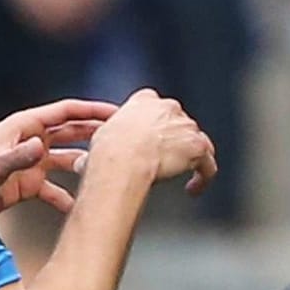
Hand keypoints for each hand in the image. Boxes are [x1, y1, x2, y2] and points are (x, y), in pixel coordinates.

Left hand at [0, 98, 114, 213]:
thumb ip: (20, 155)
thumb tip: (41, 147)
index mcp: (25, 127)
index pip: (65, 112)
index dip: (90, 110)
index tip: (113, 111)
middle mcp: (31, 142)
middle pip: (71, 132)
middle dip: (95, 132)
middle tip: (120, 134)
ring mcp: (31, 163)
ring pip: (66, 159)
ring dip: (83, 164)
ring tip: (103, 170)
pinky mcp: (28, 184)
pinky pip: (54, 189)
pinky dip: (66, 197)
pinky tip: (76, 206)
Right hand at [89, 88, 217, 194]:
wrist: (122, 160)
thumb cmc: (106, 153)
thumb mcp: (98, 140)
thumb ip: (101, 144)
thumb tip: (82, 162)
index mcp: (144, 100)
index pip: (156, 105)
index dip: (155, 124)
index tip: (152, 140)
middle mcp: (168, 107)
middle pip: (179, 123)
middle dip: (175, 140)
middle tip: (168, 161)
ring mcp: (186, 126)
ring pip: (196, 141)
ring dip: (191, 158)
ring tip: (186, 176)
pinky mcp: (198, 146)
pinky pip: (207, 164)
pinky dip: (203, 177)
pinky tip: (194, 189)